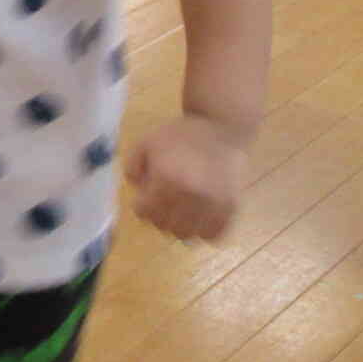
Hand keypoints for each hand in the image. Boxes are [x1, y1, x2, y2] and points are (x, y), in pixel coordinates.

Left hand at [126, 115, 249, 240]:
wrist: (221, 126)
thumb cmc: (181, 134)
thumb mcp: (147, 141)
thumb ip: (132, 166)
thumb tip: (138, 190)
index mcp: (166, 178)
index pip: (144, 212)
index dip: (141, 205)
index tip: (146, 198)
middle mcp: (189, 195)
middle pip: (164, 226)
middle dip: (159, 216)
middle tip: (163, 204)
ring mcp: (211, 203)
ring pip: (188, 235)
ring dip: (180, 226)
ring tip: (182, 212)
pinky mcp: (230, 207)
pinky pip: (213, 234)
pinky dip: (205, 230)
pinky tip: (201, 217)